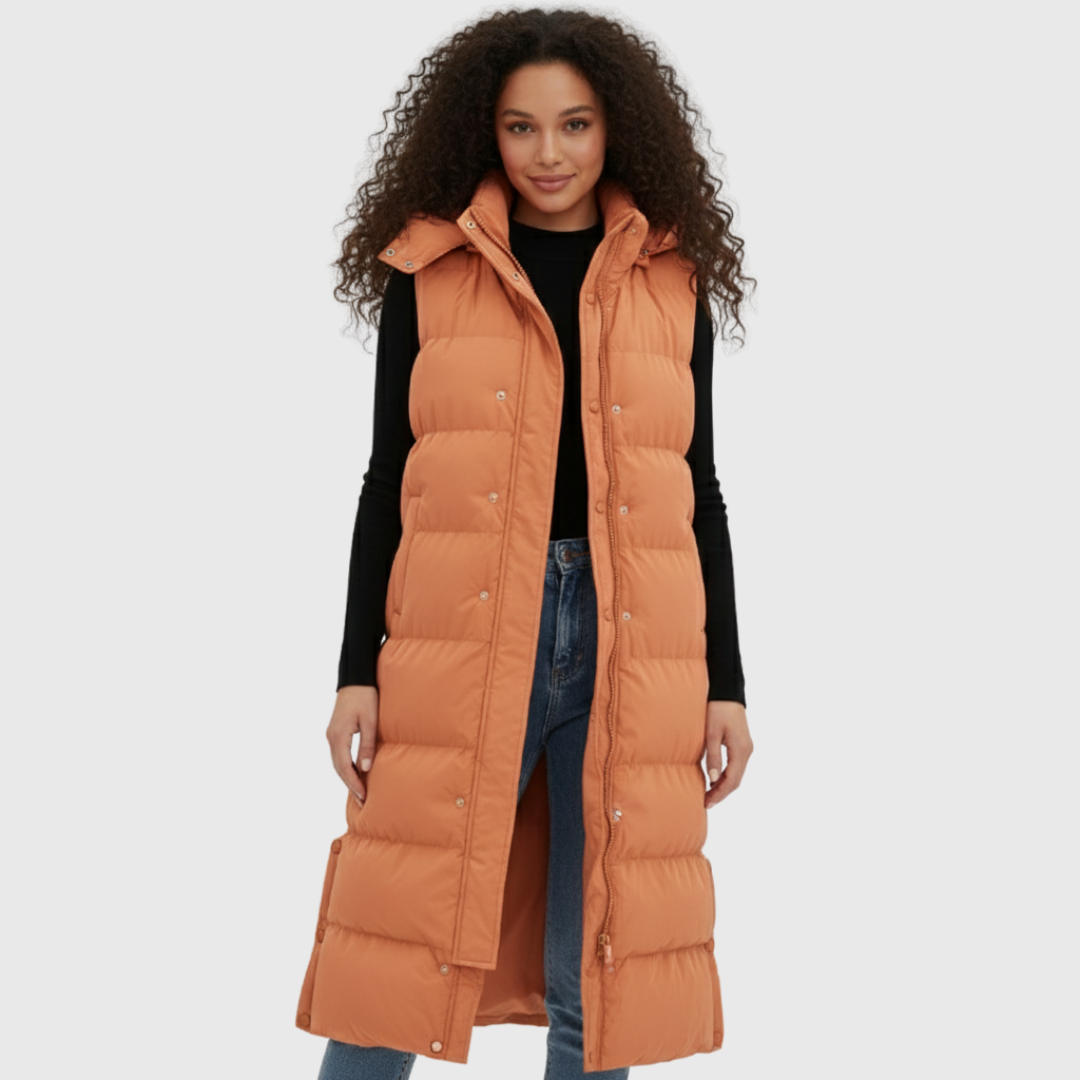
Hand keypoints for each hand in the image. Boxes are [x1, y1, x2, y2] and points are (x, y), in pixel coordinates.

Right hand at [326, 685, 379, 807]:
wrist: (356, 678)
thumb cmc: (366, 697)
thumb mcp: (370, 721)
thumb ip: (367, 745)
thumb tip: (365, 768)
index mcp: (338, 737)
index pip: (344, 768)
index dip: (354, 784)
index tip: (363, 797)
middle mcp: (331, 737)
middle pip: (338, 768)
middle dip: (350, 785)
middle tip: (362, 800)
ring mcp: (331, 734)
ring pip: (337, 762)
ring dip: (347, 777)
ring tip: (359, 790)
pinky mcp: (335, 730)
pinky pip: (339, 754)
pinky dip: (345, 766)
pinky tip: (355, 772)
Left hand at [703, 700, 752, 808]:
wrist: (727, 692)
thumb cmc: (717, 710)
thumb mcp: (711, 733)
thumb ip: (713, 757)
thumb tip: (712, 780)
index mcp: (741, 750)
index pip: (731, 780)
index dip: (719, 794)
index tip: (706, 803)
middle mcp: (747, 751)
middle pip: (736, 780)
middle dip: (721, 793)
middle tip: (705, 802)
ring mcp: (746, 748)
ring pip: (736, 774)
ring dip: (723, 785)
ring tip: (708, 794)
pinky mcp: (742, 744)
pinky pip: (736, 766)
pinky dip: (726, 775)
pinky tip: (714, 779)